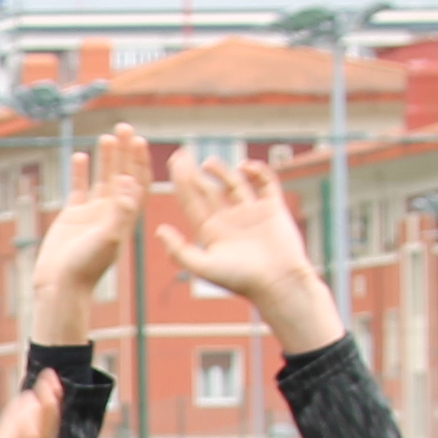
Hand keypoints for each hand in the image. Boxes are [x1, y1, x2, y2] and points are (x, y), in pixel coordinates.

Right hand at [24, 125, 148, 343]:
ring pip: (102, 178)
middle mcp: (113, 212)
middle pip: (122, 174)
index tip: (137, 140)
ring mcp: (93, 213)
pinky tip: (81, 156)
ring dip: (106, 158)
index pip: (138, 182)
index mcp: (126, 217)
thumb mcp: (108, 239)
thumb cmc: (86, 267)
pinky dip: (81, 172)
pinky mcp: (73, 216)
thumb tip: (128, 182)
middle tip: (123, 127)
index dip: (139, 161)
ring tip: (106, 137)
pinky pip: (79, 188)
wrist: (60, 284)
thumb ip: (119, 211)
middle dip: (124, 151)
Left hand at [154, 153, 343, 351]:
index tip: (172, 164)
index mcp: (211, 232)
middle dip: (193, 172)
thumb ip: (179, 250)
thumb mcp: (203, 266)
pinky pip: (265, 183)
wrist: (278, 283)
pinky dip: (257, 171)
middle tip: (181, 154)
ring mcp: (251, 212)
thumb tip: (159, 230)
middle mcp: (229, 220)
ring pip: (234, 184)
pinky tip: (245, 167)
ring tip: (208, 163)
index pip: (191, 201)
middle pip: (208, 189)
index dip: (181, 182)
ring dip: (221, 171)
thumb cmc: (241, 280)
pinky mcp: (273, 208)